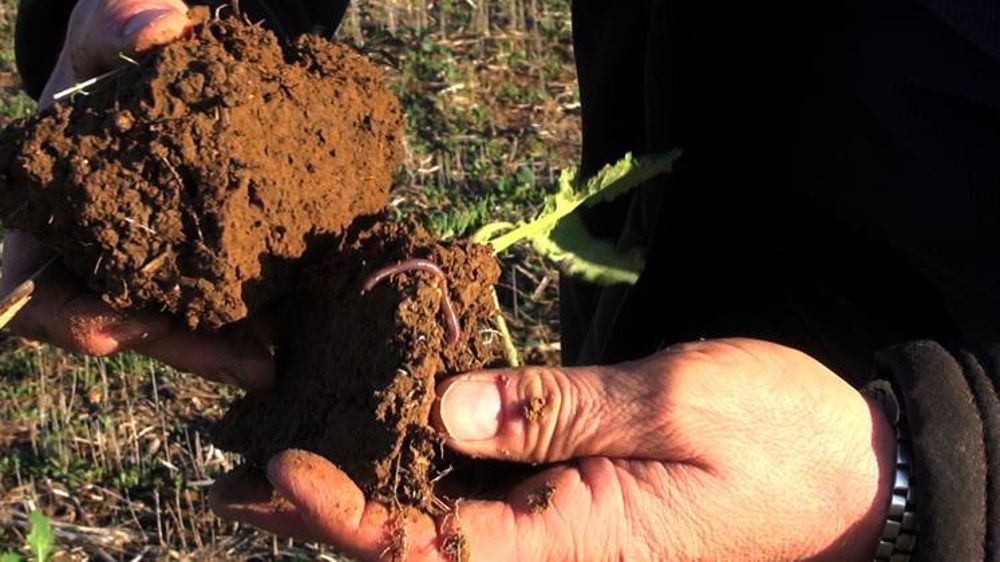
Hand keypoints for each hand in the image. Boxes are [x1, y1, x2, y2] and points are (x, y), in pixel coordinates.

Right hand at [1, 0, 272, 389]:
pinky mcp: (198, 259)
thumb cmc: (111, 52)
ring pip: (180, 323)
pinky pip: (220, 300)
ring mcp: (147, 264)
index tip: (125, 329)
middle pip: (123, 326)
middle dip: (185, 349)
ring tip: (282, 357)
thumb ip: (113, 24)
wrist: (165, 67)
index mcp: (45, 212)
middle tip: (253, 363)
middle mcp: (93, 253)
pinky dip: (255, 314)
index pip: (32, 292)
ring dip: (229, 346)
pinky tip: (300, 318)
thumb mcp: (100, 31)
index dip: (71, 319)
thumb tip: (162, 26)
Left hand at [210, 339, 895, 560]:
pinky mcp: (580, 505)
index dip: (346, 514)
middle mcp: (557, 552)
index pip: (430, 545)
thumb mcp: (671, 405)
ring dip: (372, 485)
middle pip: (421, 541)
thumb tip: (446, 402)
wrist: (855, 473)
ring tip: (292, 451)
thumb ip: (556, 409)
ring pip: (448, 517)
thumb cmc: (779, 436)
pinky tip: (397, 424)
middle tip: (245, 472)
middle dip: (331, 512)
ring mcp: (568, 533)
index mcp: (573, 545)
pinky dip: (432, 459)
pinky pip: (491, 492)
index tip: (280, 470)